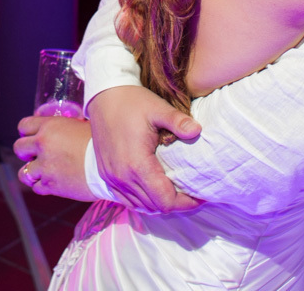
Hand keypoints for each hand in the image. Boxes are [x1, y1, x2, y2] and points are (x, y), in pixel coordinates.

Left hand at [14, 115, 94, 200]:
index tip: (32, 137)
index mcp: (50, 126)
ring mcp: (45, 166)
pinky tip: (54, 182)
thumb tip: (65, 125)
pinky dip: (43, 186)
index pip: (23, 126)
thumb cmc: (101, 142)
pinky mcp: (51, 185)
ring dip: (32, 173)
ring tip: (43, 172)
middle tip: (36, 155)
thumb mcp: (82, 124)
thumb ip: (66, 126)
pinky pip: (37, 187)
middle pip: (18, 148)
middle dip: (25, 153)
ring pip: (23, 172)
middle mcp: (43, 145)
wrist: (112, 165)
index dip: (26, 132)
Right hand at [86, 86, 201, 212]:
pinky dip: (143, 199)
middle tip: (191, 193)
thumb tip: (198, 131)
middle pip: (155, 207)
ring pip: (141, 205)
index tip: (200, 195)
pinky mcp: (106, 175)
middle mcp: (122, 177)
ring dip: (159, 202)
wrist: (103, 97)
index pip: (165, 200)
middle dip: (176, 203)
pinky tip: (154, 188)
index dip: (186, 203)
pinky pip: (127, 199)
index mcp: (137, 164)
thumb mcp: (157, 108)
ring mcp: (112, 177)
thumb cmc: (132, 101)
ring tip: (175, 190)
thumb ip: (178, 121)